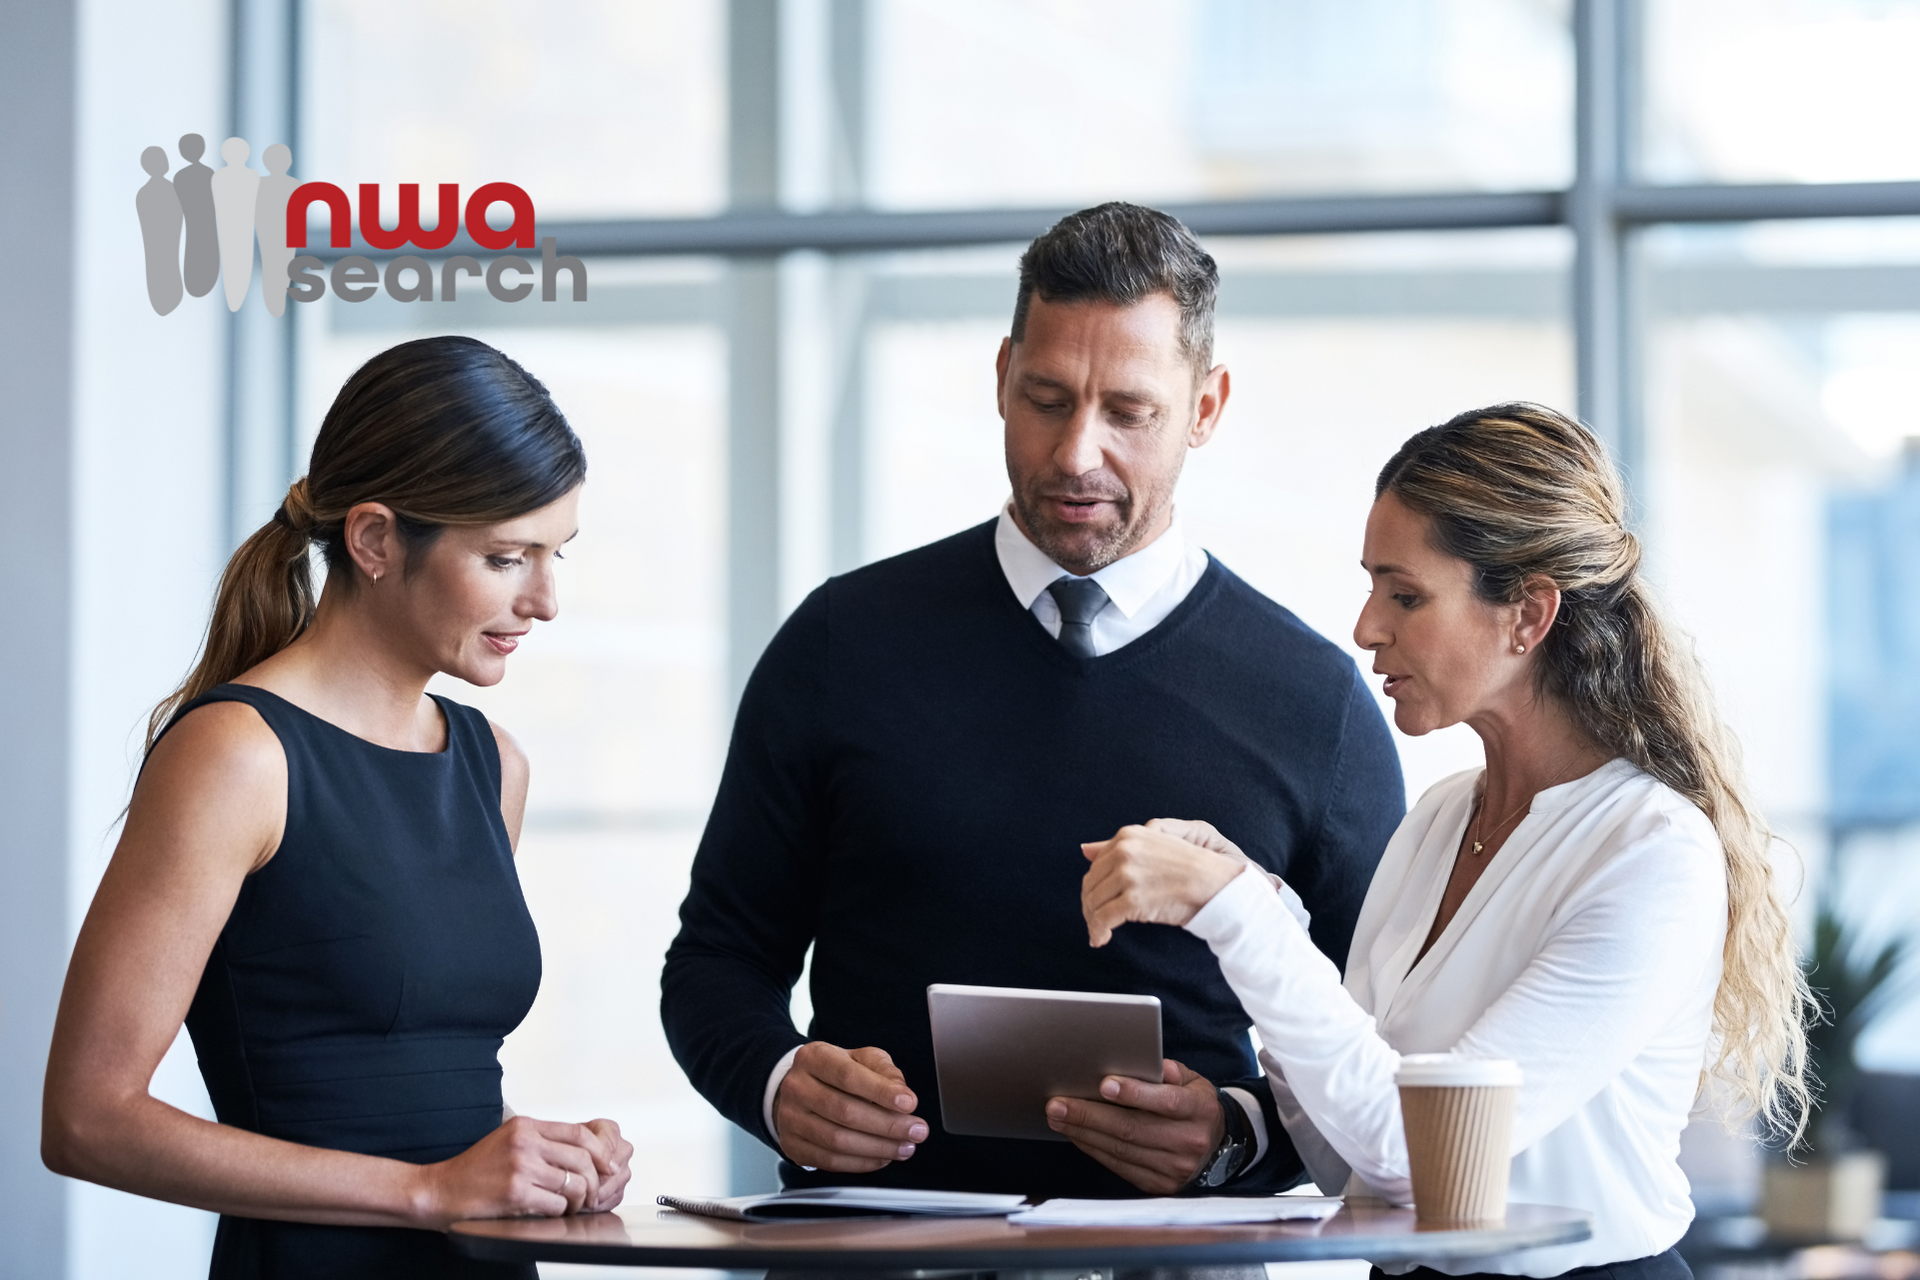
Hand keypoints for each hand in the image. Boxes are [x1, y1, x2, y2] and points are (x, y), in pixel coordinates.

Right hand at [413, 1114, 631, 1225]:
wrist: (439, 1191)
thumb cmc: (475, 1170)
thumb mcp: (509, 1141)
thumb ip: (542, 1141)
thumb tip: (584, 1152)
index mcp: (526, 1126)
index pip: (579, 1133)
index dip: (600, 1152)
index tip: (607, 1166)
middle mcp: (525, 1142)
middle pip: (582, 1158)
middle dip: (594, 1180)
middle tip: (591, 1193)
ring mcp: (521, 1167)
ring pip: (573, 1183)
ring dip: (577, 1200)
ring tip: (570, 1205)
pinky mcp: (516, 1193)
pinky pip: (556, 1204)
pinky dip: (559, 1211)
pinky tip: (549, 1211)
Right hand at [773, 1042, 928, 1172]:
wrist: (800, 1089)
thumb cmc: (835, 1073)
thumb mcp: (860, 1058)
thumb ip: (883, 1069)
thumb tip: (900, 1091)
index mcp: (814, 1058)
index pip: (848, 1076)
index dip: (881, 1092)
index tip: (909, 1103)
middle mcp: (797, 1087)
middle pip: (845, 1111)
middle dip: (888, 1125)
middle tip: (916, 1130)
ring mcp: (790, 1118)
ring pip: (837, 1140)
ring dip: (878, 1147)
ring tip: (905, 1146)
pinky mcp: (793, 1146)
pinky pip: (830, 1161)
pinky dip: (861, 1162)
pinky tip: (882, 1157)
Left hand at [1045, 1059, 1224, 1193]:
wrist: (1213, 1144)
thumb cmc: (1192, 1103)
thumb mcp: (1192, 1080)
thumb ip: (1170, 1071)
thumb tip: (1150, 1064)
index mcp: (1200, 1110)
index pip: (1166, 1102)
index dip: (1134, 1093)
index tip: (1103, 1084)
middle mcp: (1190, 1142)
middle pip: (1133, 1129)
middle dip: (1090, 1115)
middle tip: (1058, 1103)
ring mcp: (1174, 1168)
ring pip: (1121, 1150)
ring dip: (1084, 1133)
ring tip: (1058, 1117)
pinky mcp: (1159, 1184)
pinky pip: (1119, 1166)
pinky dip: (1093, 1149)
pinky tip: (1076, 1134)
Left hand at [1081, 821, 1247, 946]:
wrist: (1217, 884)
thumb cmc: (1194, 865)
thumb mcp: (1157, 842)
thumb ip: (1121, 843)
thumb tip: (1085, 849)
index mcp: (1128, 836)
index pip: (1097, 864)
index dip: (1095, 885)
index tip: (1098, 900)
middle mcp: (1124, 851)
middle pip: (1092, 884)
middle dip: (1091, 905)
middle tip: (1096, 921)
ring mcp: (1128, 875)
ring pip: (1094, 902)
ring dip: (1093, 921)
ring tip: (1098, 933)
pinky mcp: (1133, 900)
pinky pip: (1104, 919)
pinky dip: (1098, 932)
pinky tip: (1102, 939)